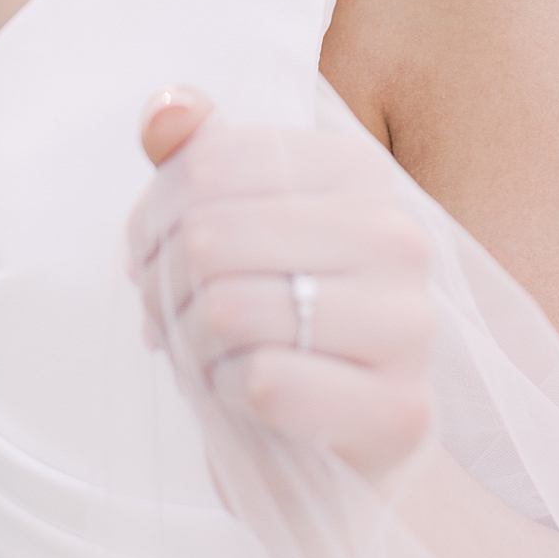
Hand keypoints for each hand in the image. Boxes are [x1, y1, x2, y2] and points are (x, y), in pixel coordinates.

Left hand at [127, 86, 434, 481]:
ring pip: (228, 309)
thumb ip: (194, 156)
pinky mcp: (399, 409)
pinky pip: (262, 381)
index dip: (151, 218)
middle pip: (210, 235)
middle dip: (162, 286)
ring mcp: (408, 322)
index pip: (209, 163)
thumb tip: (165, 108)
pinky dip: (226, 395)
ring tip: (204, 355)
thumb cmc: (278, 322)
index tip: (150, 256)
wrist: (333, 449)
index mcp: (359, 169)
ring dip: (189, 345)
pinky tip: (244, 398)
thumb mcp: (231, 226)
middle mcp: (397, 234)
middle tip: (166, 316)